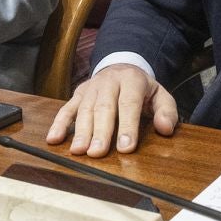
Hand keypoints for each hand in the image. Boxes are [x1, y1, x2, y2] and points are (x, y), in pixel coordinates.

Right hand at [47, 64, 177, 155]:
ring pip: (84, 109)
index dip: (127, 126)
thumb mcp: (160, 95)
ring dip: (80, 131)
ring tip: (79, 151)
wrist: (121, 67)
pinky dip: (59, 124)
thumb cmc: (142, 89)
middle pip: (103, 107)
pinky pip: (66, 109)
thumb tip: (165, 128)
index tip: (125, 148)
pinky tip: (53, 139)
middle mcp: (108, 81)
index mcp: (131, 80)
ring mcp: (91, 88)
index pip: (129, 103)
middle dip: (100, 131)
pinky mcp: (78, 94)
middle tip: (97, 153)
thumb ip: (166, 111)